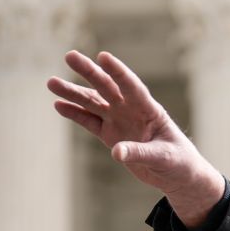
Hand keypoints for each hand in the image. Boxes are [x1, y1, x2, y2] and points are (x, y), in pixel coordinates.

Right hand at [48, 50, 225, 226]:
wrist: (177, 174)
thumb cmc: (178, 161)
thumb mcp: (163, 158)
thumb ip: (140, 153)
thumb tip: (116, 152)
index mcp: (149, 110)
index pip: (132, 87)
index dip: (119, 72)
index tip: (103, 57)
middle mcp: (132, 110)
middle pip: (107, 88)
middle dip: (89, 73)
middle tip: (69, 56)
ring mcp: (120, 121)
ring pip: (94, 103)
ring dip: (74, 93)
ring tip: (51, 82)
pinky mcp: (112, 136)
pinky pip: (90, 122)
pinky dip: (75, 114)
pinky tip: (59, 104)